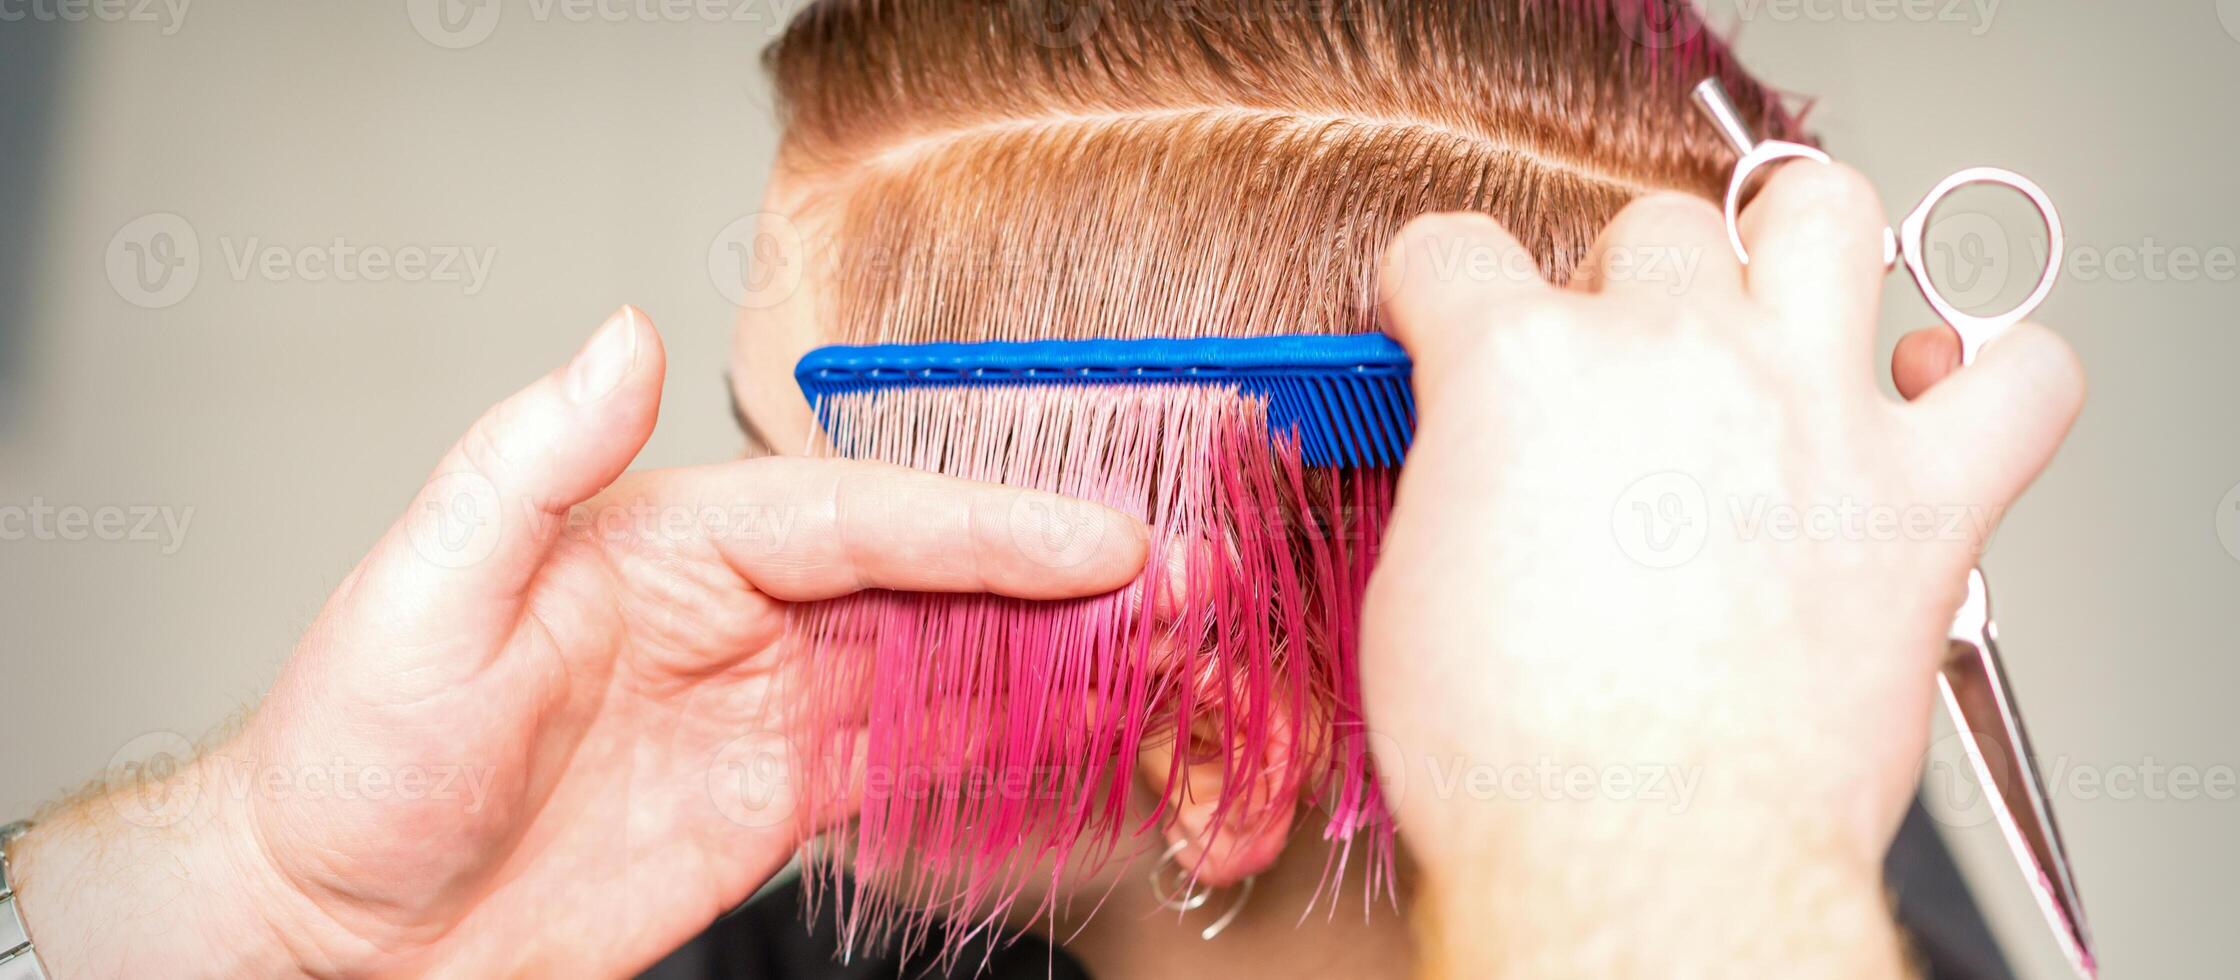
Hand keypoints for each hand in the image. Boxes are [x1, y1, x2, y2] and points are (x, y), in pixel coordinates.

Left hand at [7, 307, 1148, 976]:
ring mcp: (765, 714)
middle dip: (1056, 583)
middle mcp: (738, 616)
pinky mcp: (772, 808)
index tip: (1097, 538)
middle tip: (1184, 590)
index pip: (859, 519)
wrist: (336, 932)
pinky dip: (998, 759)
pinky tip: (1074, 748)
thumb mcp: (424, 592)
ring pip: (940, 671)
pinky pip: (909, 770)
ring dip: (1050, 664)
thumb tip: (622, 337)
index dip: (985, 525)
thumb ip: (529, 464)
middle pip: (927, 584)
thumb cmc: (354, 754)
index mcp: (674, 542)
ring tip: (1167, 662)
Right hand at [1360, 165, 2082, 974]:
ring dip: (1797, 242)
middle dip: (1622, 289)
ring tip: (1778, 294)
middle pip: (1649, 232)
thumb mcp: (1412, 593)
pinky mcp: (1921, 498)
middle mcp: (1674, 356)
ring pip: (1830, 216)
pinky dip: (1995, 374)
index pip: (1456, 252)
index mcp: (1521, 372)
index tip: (1448, 317)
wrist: (1641, 858)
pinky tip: (1937, 395)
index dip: (1440, 291)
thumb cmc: (1522, 759)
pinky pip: (2022, 380)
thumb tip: (1481, 468)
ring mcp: (1809, 409)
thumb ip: (1457, 481)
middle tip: (1617, 370)